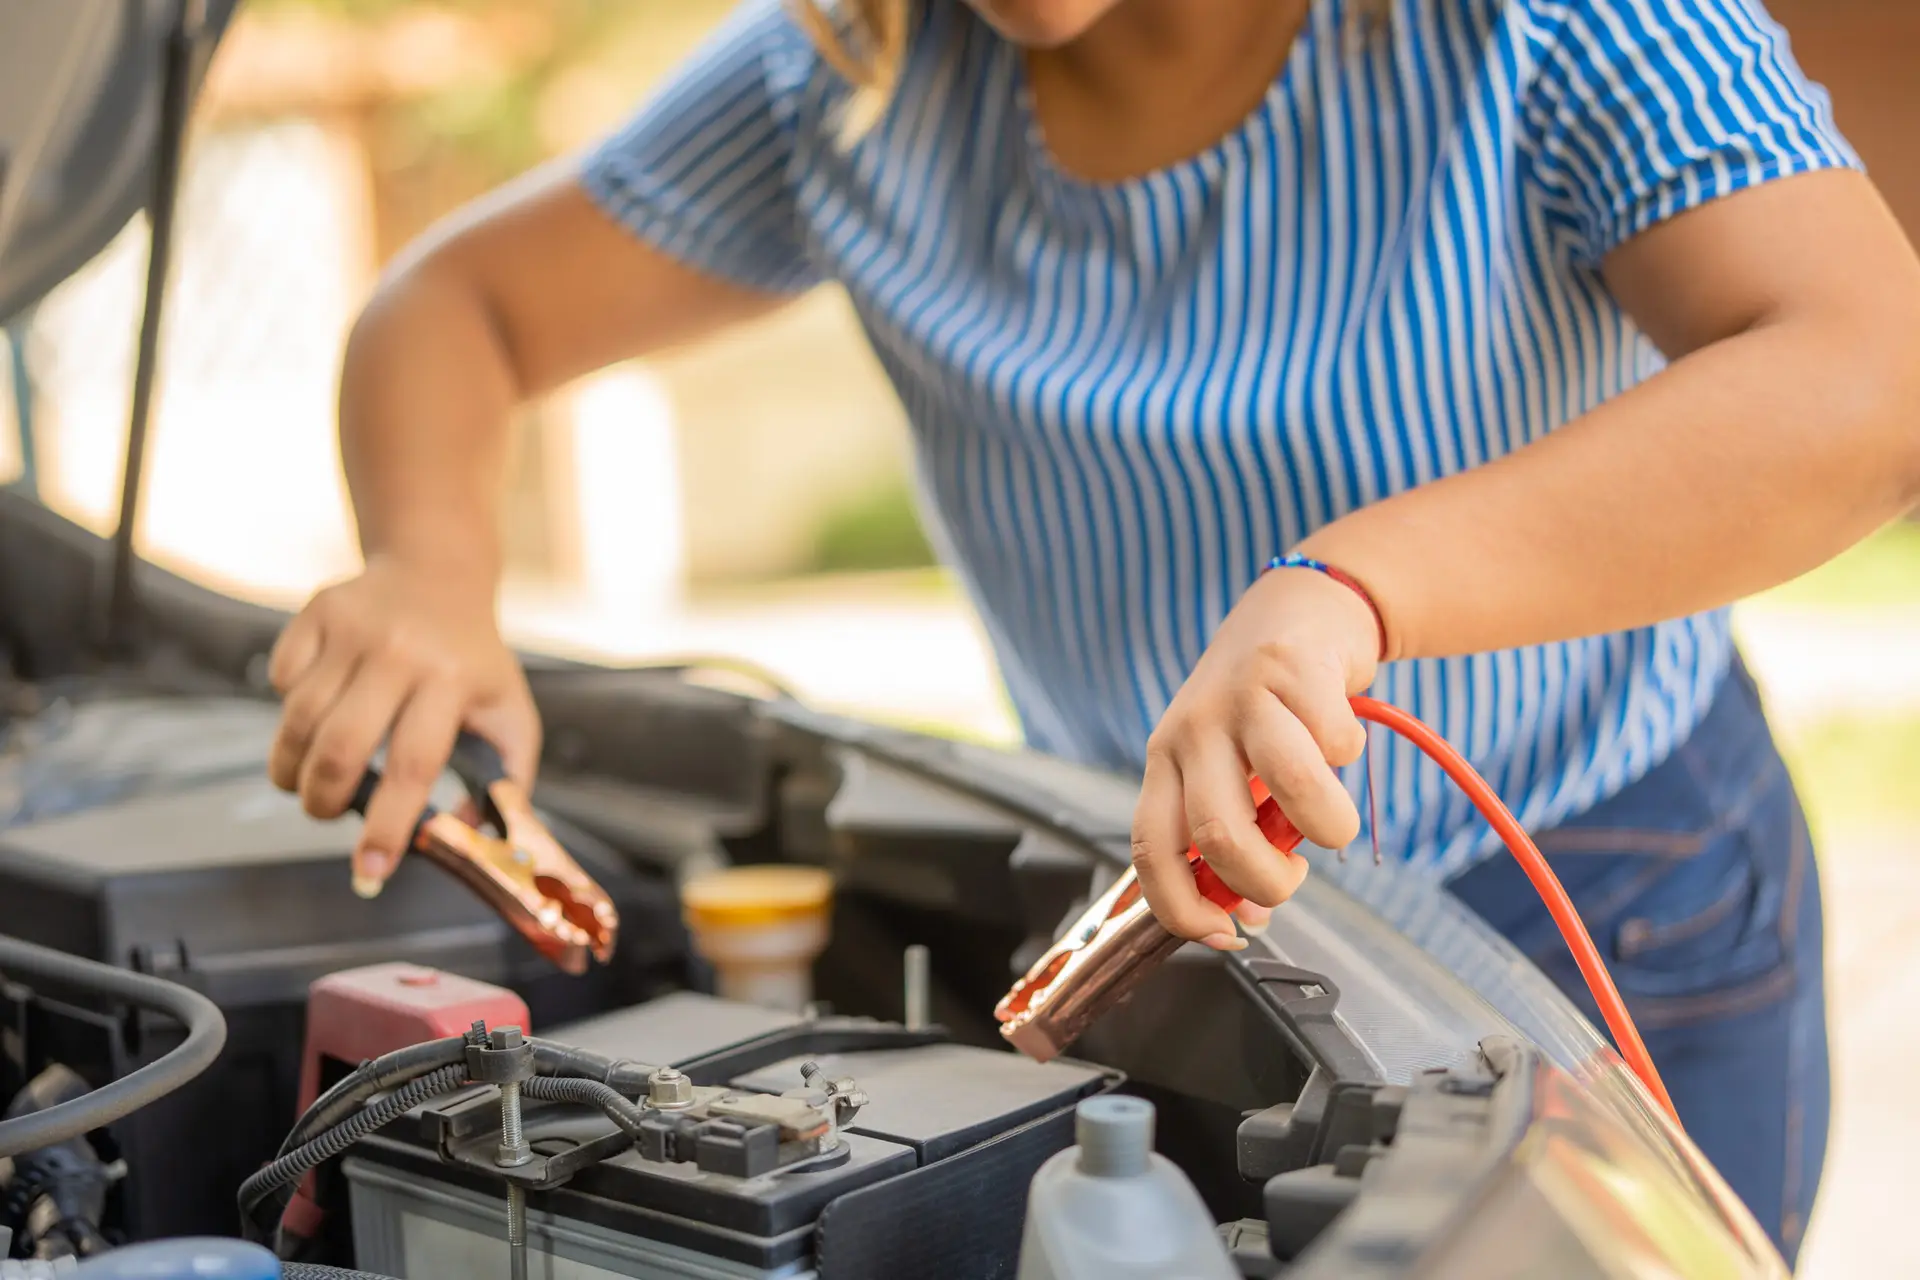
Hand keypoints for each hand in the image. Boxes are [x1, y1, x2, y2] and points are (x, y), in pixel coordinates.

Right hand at [266, 554, 540, 894]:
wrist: (438, 571)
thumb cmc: (473, 662)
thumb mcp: (509, 713)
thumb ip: (505, 782)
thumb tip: (467, 839)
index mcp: (454, 681)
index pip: (413, 767)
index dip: (387, 827)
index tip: (369, 871)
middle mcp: (401, 652)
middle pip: (339, 748)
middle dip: (321, 801)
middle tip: (324, 814)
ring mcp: (354, 628)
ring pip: (298, 719)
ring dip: (292, 767)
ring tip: (308, 780)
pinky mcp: (317, 612)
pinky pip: (281, 679)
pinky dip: (289, 707)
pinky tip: (316, 707)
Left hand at [1130, 565, 1380, 948]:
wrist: (1298, 610)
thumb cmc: (1262, 706)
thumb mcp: (1228, 771)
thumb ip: (1231, 840)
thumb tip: (1248, 920)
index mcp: (1165, 762)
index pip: (1149, 851)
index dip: (1181, 907)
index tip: (1223, 936)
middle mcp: (1191, 730)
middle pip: (1216, 833)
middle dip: (1266, 881)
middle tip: (1291, 877)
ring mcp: (1240, 696)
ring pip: (1286, 786)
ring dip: (1327, 826)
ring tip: (1331, 822)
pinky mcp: (1292, 668)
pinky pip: (1335, 742)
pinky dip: (1350, 757)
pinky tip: (1340, 741)